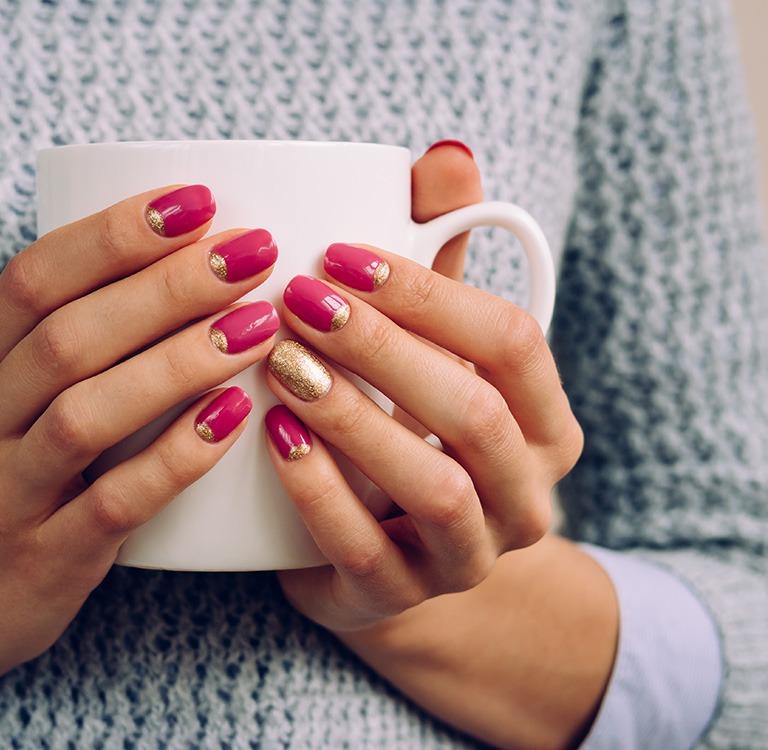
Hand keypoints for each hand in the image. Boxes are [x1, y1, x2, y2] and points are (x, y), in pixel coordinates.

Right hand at [0, 185, 279, 690]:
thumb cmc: (2, 476)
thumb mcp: (8, 398)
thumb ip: (75, 337)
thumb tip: (191, 263)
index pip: (34, 278)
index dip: (114, 233)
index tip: (197, 200)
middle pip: (69, 335)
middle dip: (165, 287)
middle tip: (250, 253)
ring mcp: (7, 491)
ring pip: (87, 413)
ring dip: (178, 363)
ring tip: (256, 327)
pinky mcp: (45, 557)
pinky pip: (114, 502)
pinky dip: (176, 457)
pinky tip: (233, 417)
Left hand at [266, 146, 582, 633]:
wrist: (390, 556)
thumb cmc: (409, 427)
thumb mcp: (434, 346)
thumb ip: (443, 258)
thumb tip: (446, 155)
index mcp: (545, 421)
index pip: (512, 341)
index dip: (430, 291)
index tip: (341, 251)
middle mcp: (524, 494)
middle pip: (475, 412)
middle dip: (385, 347)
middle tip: (298, 297)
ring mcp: (466, 558)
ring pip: (432, 487)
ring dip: (354, 416)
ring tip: (282, 363)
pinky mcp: (399, 599)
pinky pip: (365, 551)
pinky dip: (318, 491)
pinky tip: (270, 436)